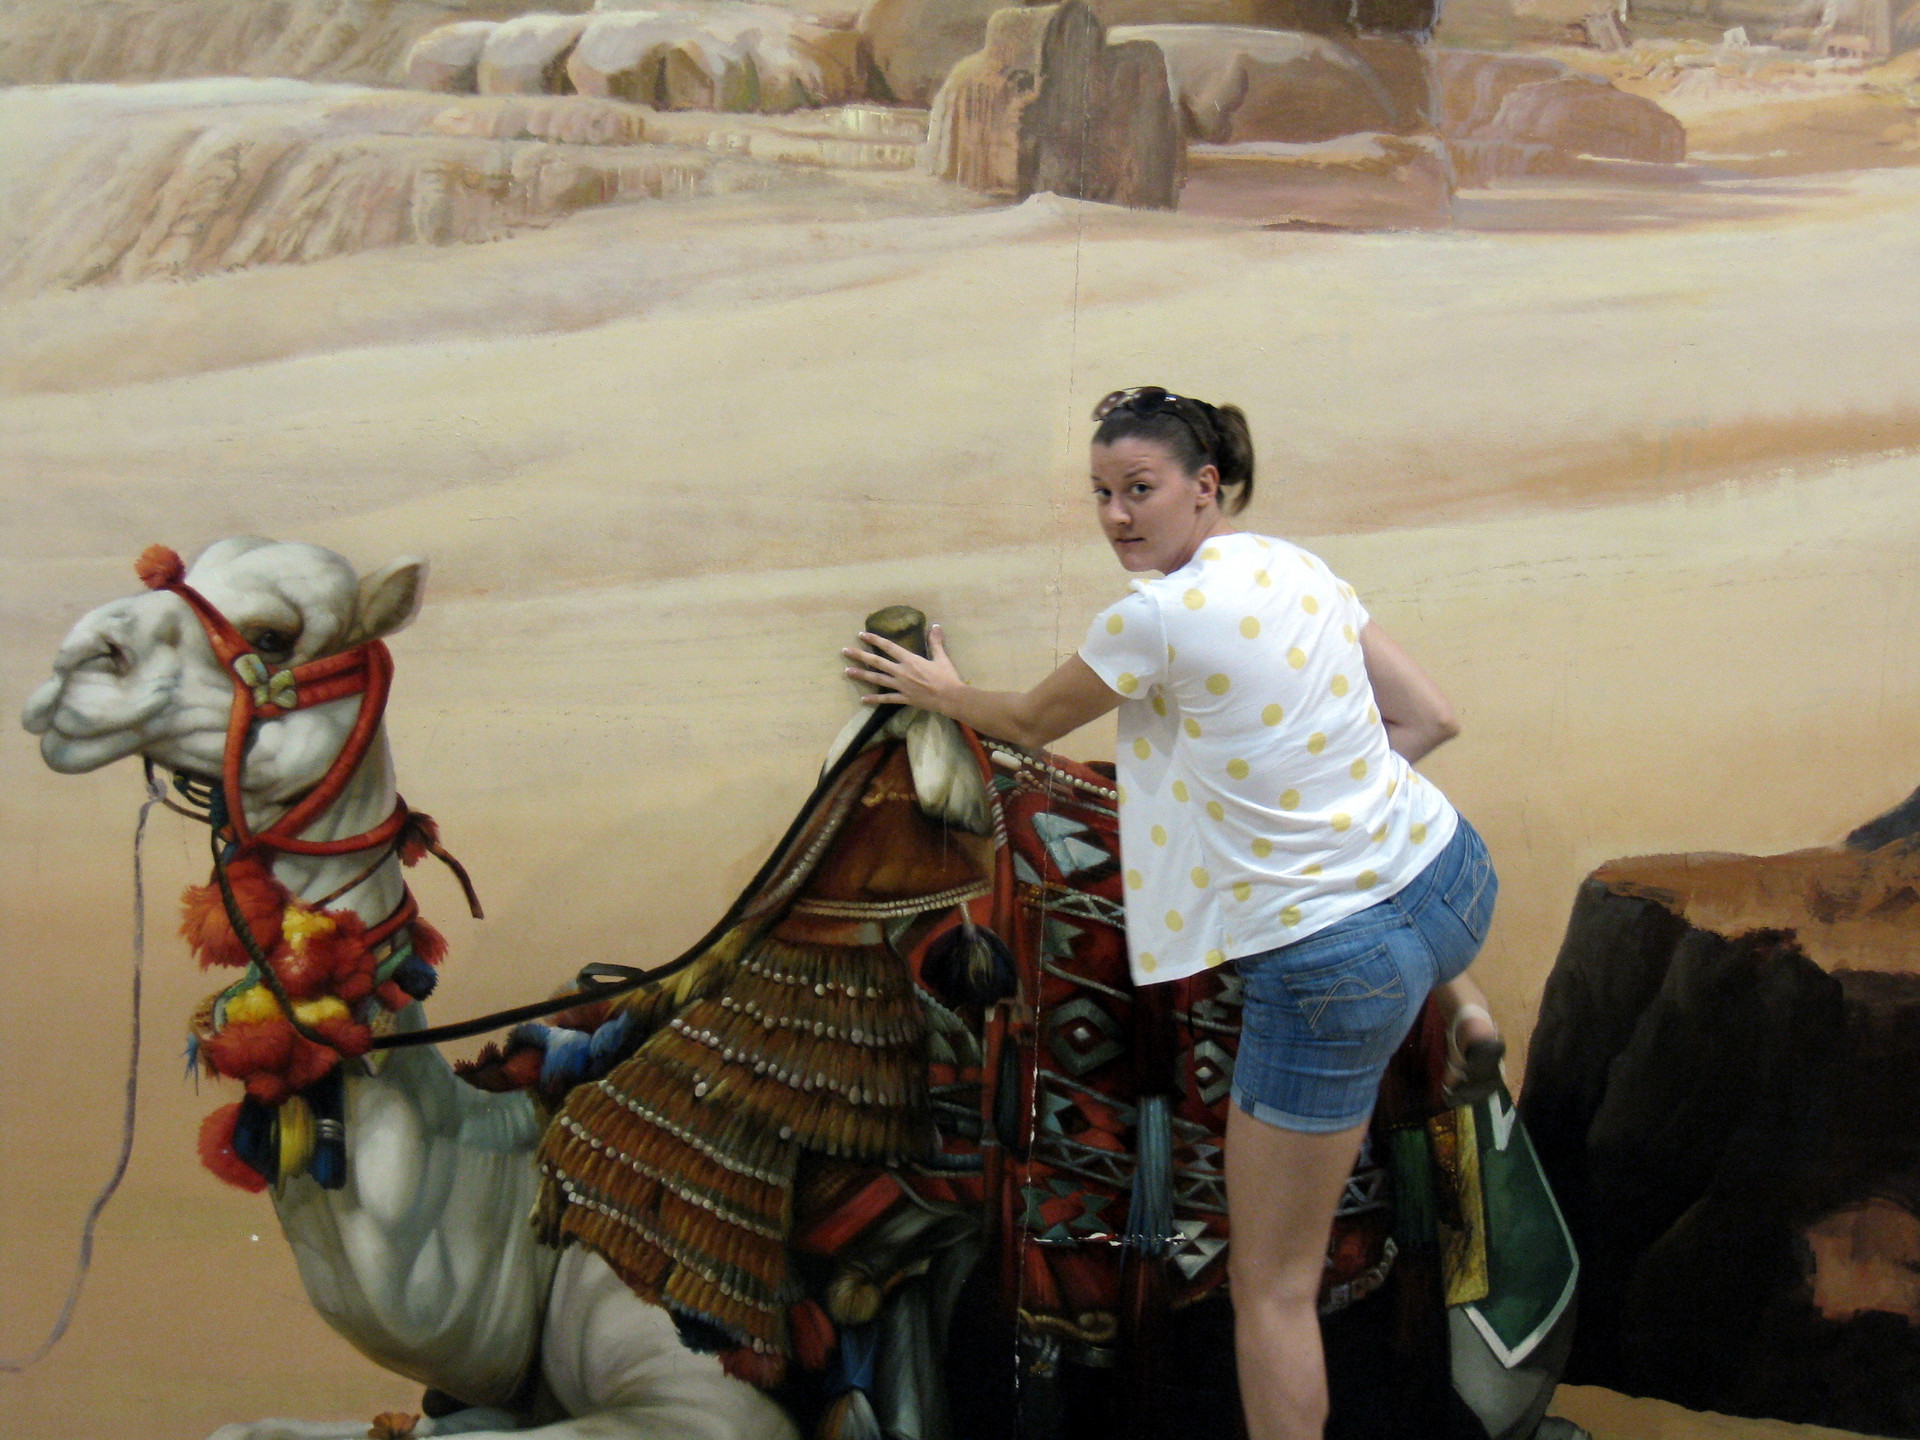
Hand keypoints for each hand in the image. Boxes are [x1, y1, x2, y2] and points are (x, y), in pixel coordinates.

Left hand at [842, 624, 963, 712]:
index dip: (874, 640)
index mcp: (910, 660)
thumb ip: (935, 642)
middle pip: (877, 662)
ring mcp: (901, 686)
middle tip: (845, 651)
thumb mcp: (942, 657)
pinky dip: (874, 699)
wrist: (950, 697)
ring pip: (877, 679)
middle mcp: (901, 672)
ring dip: (861, 675)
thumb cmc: (947, 676)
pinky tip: (863, 699)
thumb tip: (935, 625)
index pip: (888, 647)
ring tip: (847, 671)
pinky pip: (886, 699)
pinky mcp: (904, 698)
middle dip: (860, 656)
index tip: (861, 635)